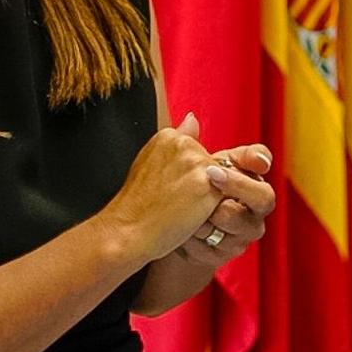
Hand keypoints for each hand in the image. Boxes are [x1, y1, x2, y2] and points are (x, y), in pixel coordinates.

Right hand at [99, 113, 224, 262]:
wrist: (124, 233)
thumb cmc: (136, 206)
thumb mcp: (149, 163)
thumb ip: (175, 141)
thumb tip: (193, 118)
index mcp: (168, 136)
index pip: (197, 153)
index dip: (187, 177)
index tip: (168, 190)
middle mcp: (183, 143)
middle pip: (212, 164)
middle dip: (201, 185)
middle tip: (175, 202)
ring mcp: (196, 161)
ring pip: (222, 179)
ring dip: (209, 196)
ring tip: (181, 209)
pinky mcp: (208, 182)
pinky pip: (226, 195)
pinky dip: (214, 208)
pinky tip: (191, 216)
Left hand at [180, 142, 275, 268]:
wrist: (175, 235)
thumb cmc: (188, 196)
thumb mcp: (190, 171)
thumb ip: (194, 147)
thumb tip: (190, 118)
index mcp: (248, 176)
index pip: (261, 162)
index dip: (257, 159)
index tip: (247, 158)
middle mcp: (256, 205)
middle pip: (264, 196)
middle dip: (238, 186)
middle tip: (211, 176)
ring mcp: (246, 230)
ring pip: (239, 223)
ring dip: (209, 217)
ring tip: (188, 215)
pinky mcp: (231, 253)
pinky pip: (219, 245)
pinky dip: (196, 239)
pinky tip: (183, 234)